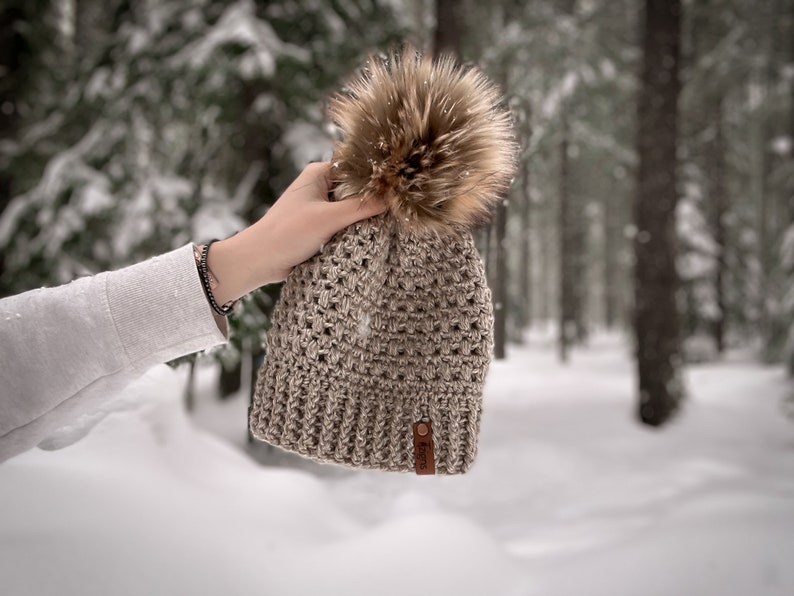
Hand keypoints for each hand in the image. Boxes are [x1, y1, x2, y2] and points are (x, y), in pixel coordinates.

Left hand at [206, 162, 386, 303]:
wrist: (260, 260)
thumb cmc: (287, 233)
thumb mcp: (328, 218)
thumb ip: (362, 207)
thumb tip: (394, 198)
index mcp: (319, 174)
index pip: (358, 166)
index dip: (379, 175)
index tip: (401, 183)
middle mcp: (321, 186)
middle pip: (359, 187)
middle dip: (376, 197)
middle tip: (401, 204)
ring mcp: (322, 207)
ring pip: (354, 207)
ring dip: (367, 215)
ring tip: (392, 219)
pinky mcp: (322, 226)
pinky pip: (347, 223)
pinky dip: (358, 228)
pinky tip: (375, 233)